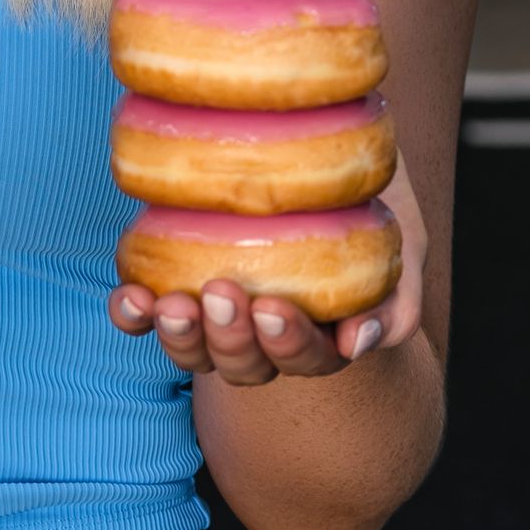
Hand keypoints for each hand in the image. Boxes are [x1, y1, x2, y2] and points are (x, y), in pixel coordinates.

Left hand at [108, 150, 427, 384]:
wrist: (321, 163)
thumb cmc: (370, 206)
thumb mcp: (400, 245)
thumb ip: (393, 298)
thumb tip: (359, 341)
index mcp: (323, 337)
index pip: (307, 358)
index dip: (288, 342)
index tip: (274, 307)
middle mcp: (265, 340)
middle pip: (246, 366)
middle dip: (230, 339)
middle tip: (222, 293)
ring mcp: (218, 319)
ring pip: (195, 353)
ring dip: (179, 336)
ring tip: (169, 303)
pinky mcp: (177, 288)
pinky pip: (149, 320)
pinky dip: (135, 317)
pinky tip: (129, 298)